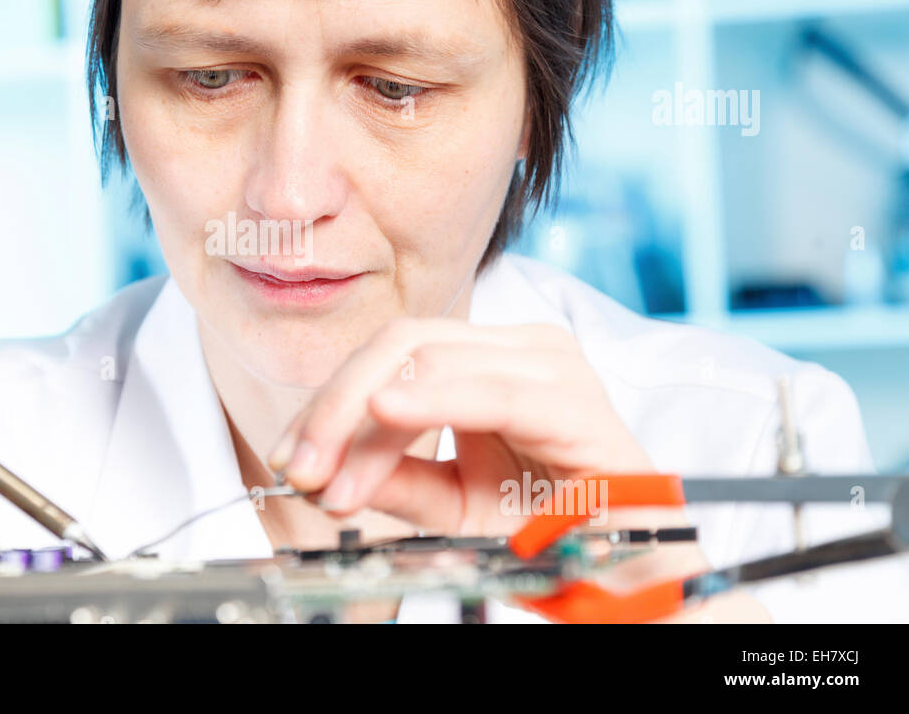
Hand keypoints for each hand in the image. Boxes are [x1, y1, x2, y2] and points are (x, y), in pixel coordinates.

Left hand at [268, 318, 654, 532]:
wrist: (626, 570)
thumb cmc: (548, 529)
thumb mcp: (447, 504)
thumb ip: (390, 479)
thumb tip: (318, 467)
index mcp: (490, 361)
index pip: (391, 353)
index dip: (330, 401)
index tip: (289, 457)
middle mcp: (521, 348)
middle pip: (402, 343)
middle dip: (337, 406)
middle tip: (300, 466)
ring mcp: (550, 365)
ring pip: (429, 360)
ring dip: (368, 424)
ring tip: (335, 484)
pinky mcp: (573, 400)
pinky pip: (487, 389)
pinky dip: (430, 400)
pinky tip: (386, 414)